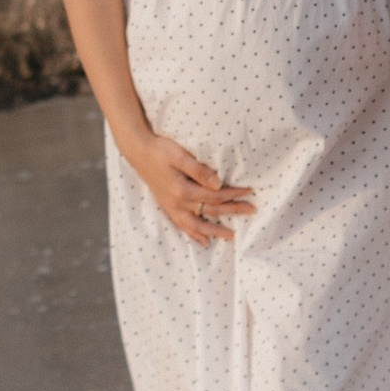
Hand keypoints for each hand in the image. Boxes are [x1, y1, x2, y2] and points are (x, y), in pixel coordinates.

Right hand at [121, 132, 252, 243]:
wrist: (137, 150)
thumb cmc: (160, 149)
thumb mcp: (180, 156)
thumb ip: (199, 171)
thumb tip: (218, 184)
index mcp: (182, 190)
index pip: (215, 196)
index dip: (233, 194)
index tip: (249, 191)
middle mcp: (177, 203)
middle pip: (210, 211)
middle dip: (232, 211)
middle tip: (252, 210)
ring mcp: (171, 207)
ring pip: (196, 225)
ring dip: (214, 231)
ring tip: (231, 236)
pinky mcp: (166, 206)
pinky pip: (181, 225)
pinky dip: (193, 234)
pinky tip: (203, 241)